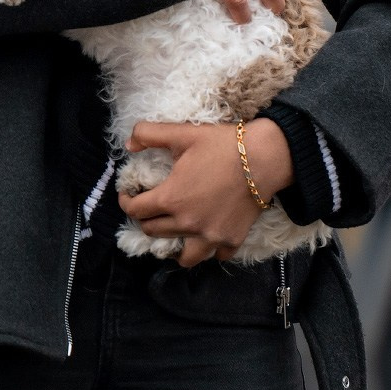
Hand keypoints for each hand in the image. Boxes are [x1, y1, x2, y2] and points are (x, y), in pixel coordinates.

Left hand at [118, 119, 295, 266]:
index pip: (135, 211)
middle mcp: (187, 223)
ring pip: (184, 256)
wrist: (265, 158)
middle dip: (147, 220)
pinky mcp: (232, 240)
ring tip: (176, 232)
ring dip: (175, 245)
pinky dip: (209, 249)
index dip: (126, 201)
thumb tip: (128, 145)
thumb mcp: (181, 133)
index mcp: (170, 199)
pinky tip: (207, 235)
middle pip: (153, 232)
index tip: (128, 195)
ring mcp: (210, 236)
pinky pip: (215, 256)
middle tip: (152, 209)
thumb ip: (148, 134)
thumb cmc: (222, 145)